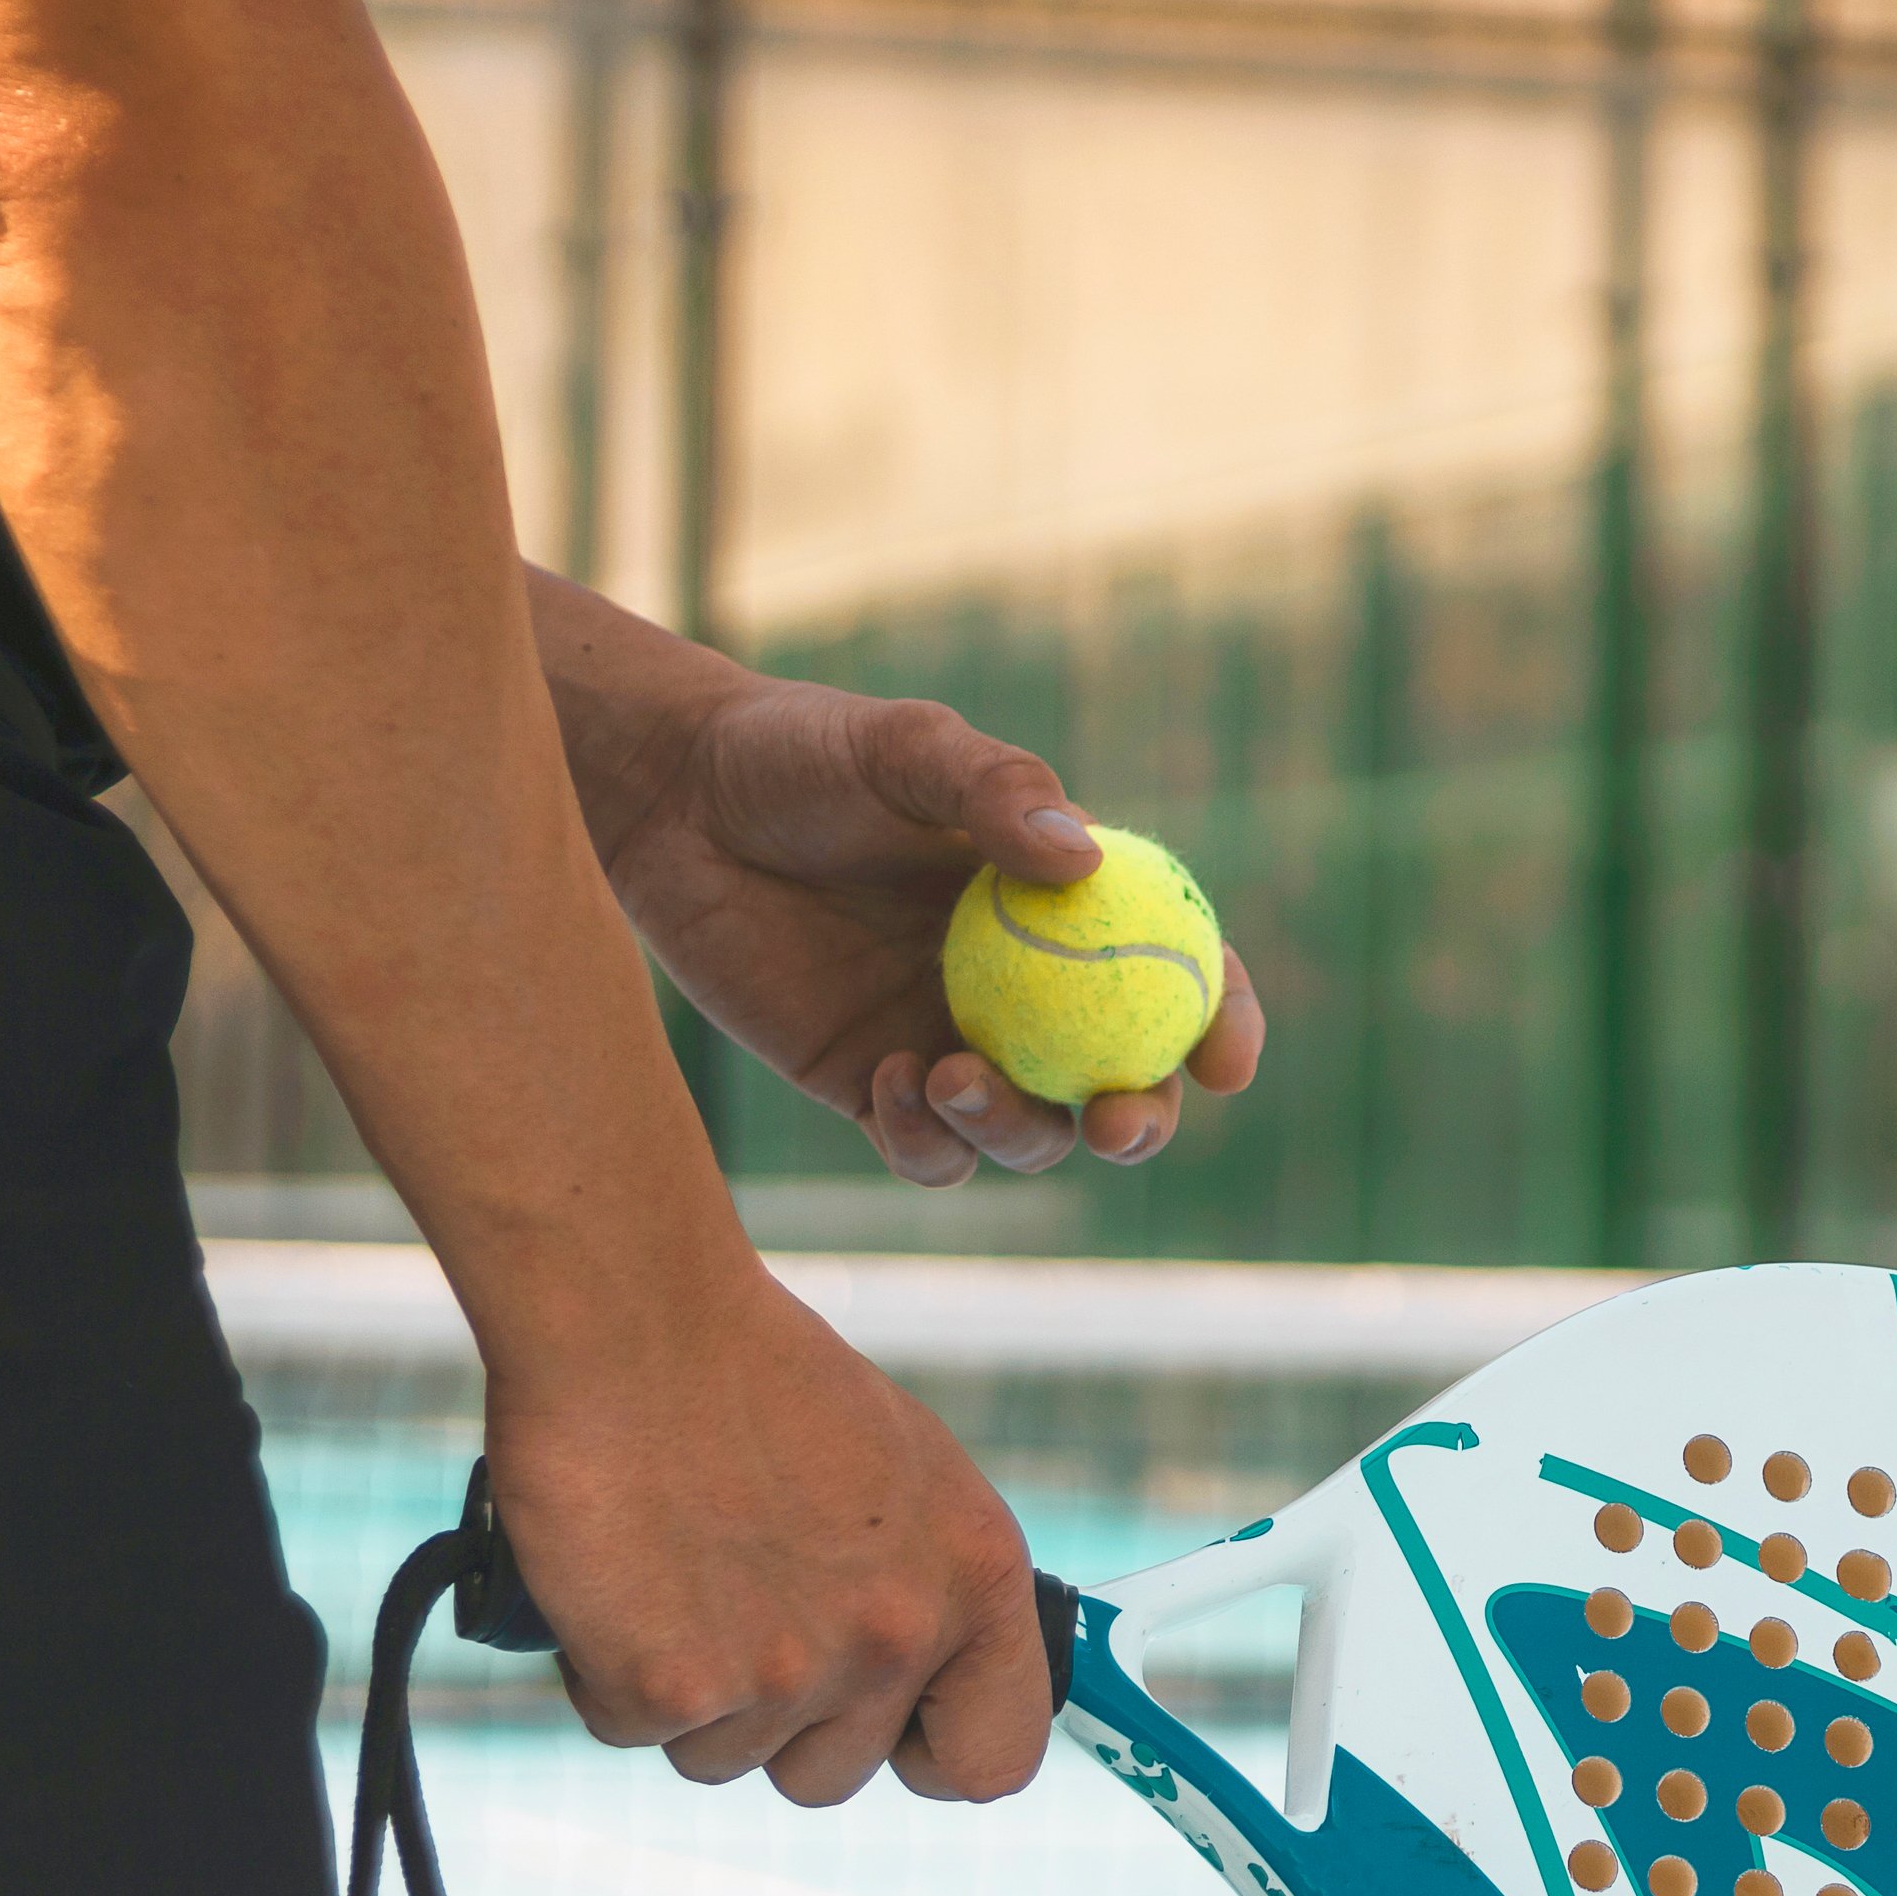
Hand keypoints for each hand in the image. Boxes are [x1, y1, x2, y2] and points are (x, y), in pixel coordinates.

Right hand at [484, 1276, 1050, 1804]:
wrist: (638, 1324)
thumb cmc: (761, 1382)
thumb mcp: (908, 1480)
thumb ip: (927, 1587)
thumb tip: (924, 1681)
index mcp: (977, 1580)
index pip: (996, 1759)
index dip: (932, 1757)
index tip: (889, 1731)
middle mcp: (899, 1637)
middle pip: (832, 1778)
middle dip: (778, 1723)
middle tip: (736, 1618)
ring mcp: (789, 1672)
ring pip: (724, 1760)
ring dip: (689, 1694)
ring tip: (678, 1576)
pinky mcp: (673, 1686)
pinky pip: (633, 1730)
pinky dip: (607, 1673)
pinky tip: (619, 1581)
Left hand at [573, 647, 1262, 1182]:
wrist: (671, 799)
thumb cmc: (801, 751)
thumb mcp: (903, 746)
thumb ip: (990, 788)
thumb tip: (1083, 860)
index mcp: (1067, 909)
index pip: (1179, 972)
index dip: (1221, 1023)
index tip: (1225, 1063)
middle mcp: (1028, 989)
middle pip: (1121, 1083)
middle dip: (1141, 1122)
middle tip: (1117, 1121)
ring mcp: (952, 1043)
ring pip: (1027, 1135)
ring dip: (1016, 1131)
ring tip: (950, 1076)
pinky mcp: (870, 1086)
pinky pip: (926, 1149)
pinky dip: (925, 1140)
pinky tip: (888, 1082)